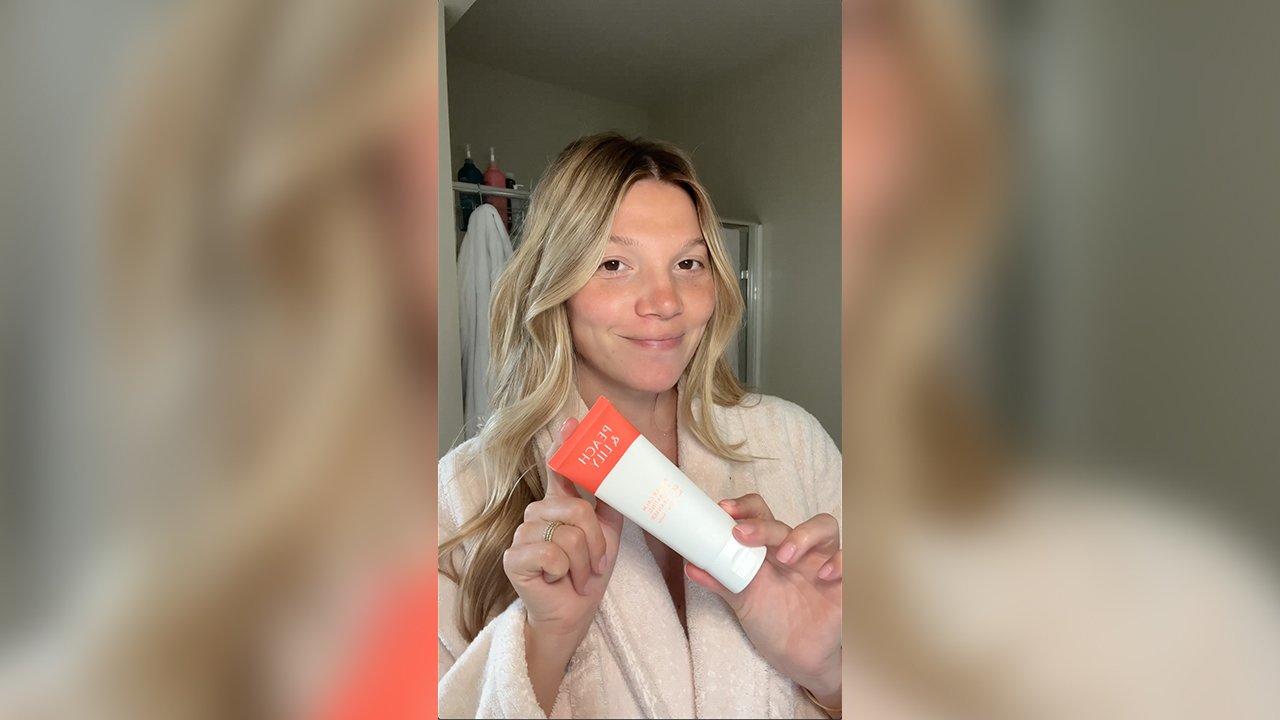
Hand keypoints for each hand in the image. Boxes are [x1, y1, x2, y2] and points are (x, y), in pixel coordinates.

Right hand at [503, 418, 624, 712]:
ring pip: (568, 535)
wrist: (572, 614)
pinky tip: (558, 581)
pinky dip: (566, 572)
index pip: (558, 469)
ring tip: (578, 576)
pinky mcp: (514, 558)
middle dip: (595, 544)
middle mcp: (537, 514)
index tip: (573, 424)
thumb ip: (608, 507)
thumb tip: (626, 475)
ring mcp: (522, 534)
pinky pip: (552, 553)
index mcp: (558, 506)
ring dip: (584, 563)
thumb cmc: (586, 576)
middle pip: (577, 509)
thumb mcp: (606, 538)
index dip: (565, 446)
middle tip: (594, 565)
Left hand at [684, 493, 841, 708]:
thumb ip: (721, 581)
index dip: (744, 507)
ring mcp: (822, 562)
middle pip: (785, 521)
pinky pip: (851, 558)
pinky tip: (823, 575)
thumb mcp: (743, 601)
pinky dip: (839, 561)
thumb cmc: (772, 622)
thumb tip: (690, 564)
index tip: (723, 510)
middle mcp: (797, 549)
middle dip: (763, 525)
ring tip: (786, 557)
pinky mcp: (845, 581)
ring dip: (803, 535)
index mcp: (769, 549)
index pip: (760, 513)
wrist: (800, 659)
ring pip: (824, 526)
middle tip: (741, 535)